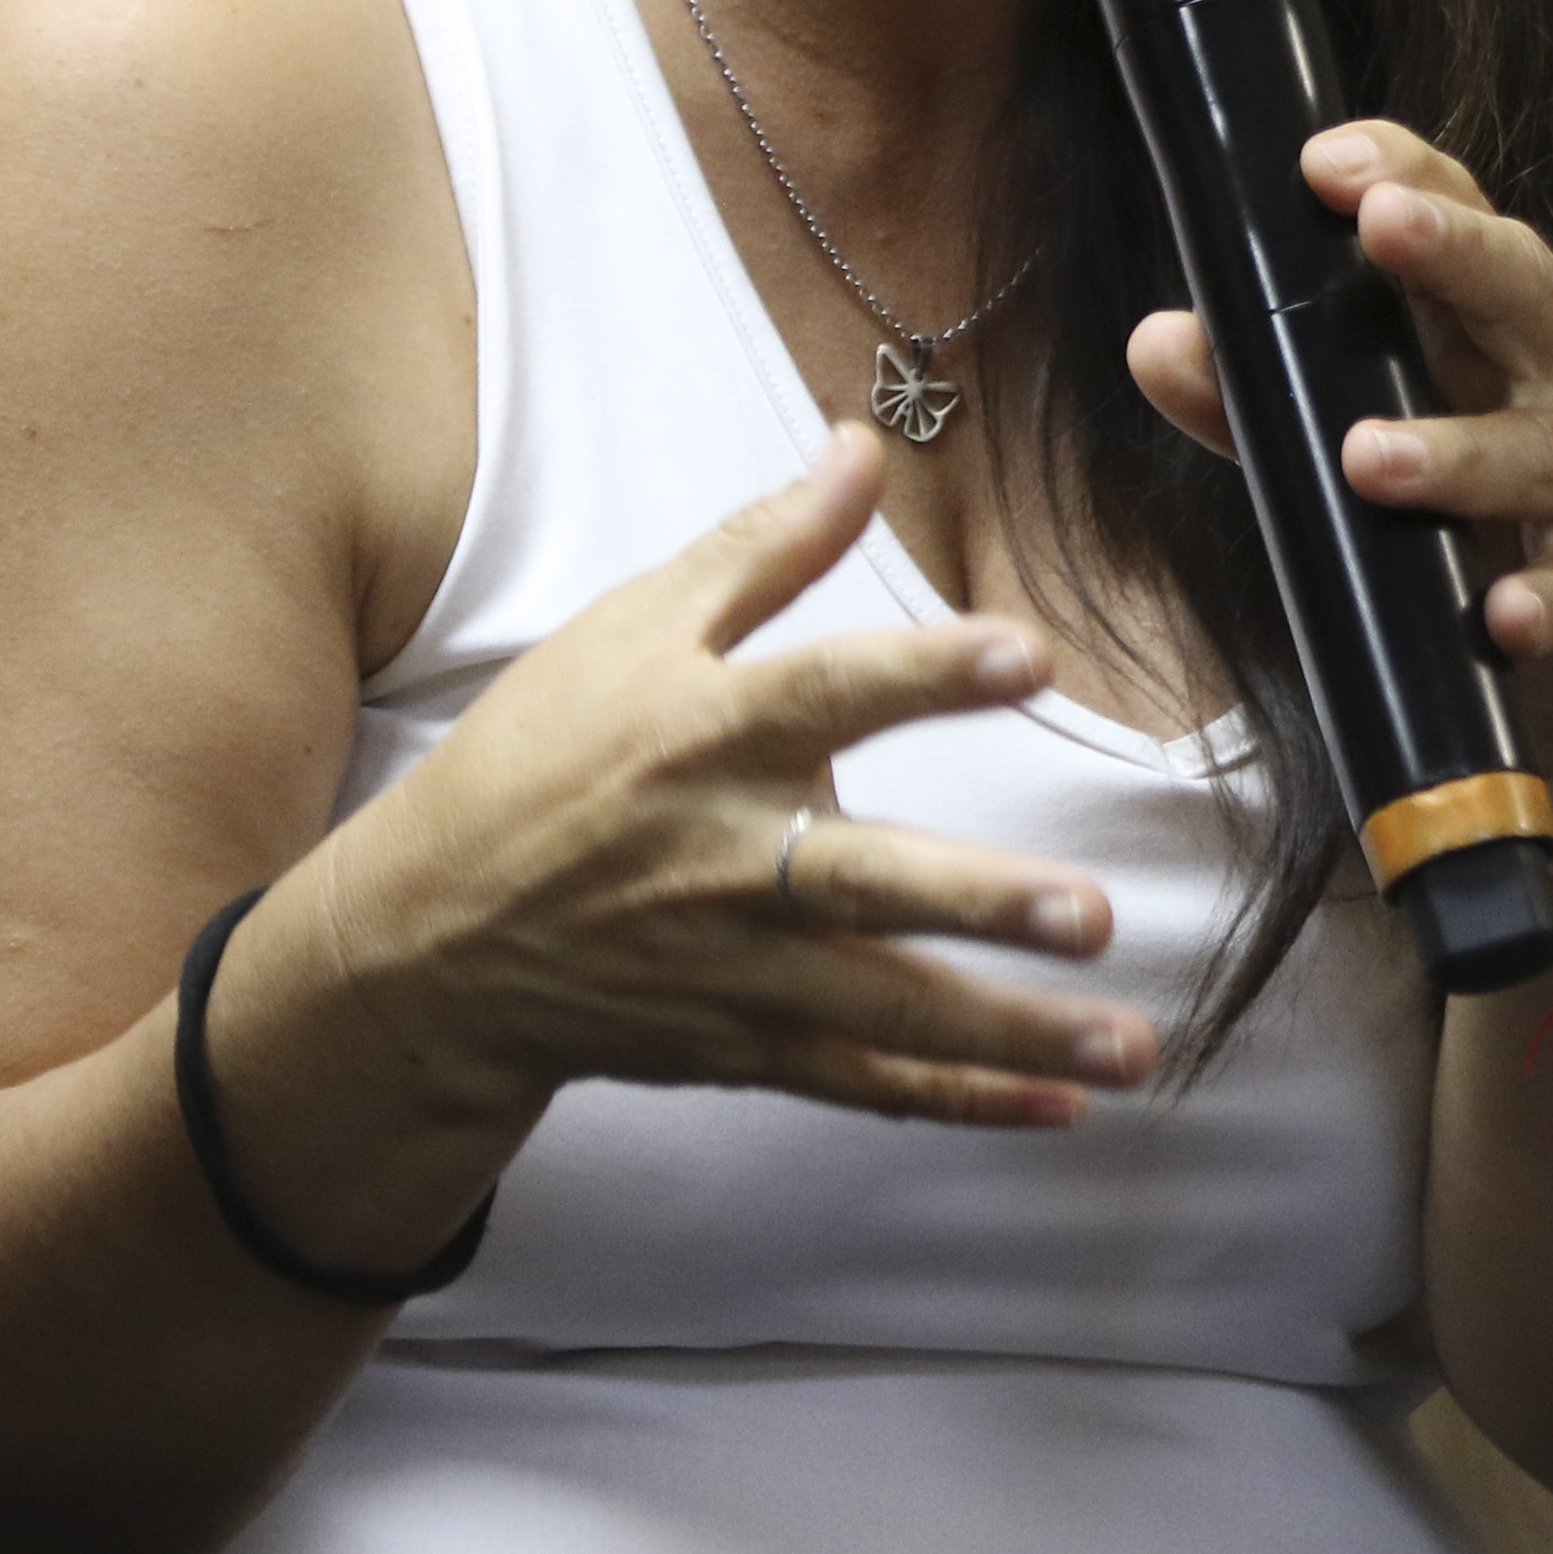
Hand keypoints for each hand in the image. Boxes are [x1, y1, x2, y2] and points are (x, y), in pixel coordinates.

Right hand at [299, 426, 1161, 1142]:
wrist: (431, 939)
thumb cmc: (540, 760)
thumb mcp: (631, 629)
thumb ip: (763, 545)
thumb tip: (862, 446)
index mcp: (704, 737)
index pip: (826, 693)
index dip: (926, 673)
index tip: (1027, 655)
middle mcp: (725, 860)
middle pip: (866, 883)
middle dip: (981, 904)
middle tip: (1091, 913)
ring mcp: (737, 969)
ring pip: (886, 1010)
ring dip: (1011, 1035)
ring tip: (1121, 1049)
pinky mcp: (741, 1045)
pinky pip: (864, 1084)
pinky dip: (960, 1101)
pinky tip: (1058, 1107)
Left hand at [1129, 119, 1552, 838]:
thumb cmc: (1444, 514)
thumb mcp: (1338, 446)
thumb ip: (1252, 400)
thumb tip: (1157, 343)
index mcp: (1499, 317)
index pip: (1463, 213)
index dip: (1405, 169)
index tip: (1324, 161)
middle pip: (1530, 289)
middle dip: (1459, 251)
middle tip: (1382, 222)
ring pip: (1550, 446)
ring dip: (1464, 453)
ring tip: (1368, 460)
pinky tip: (1502, 614)